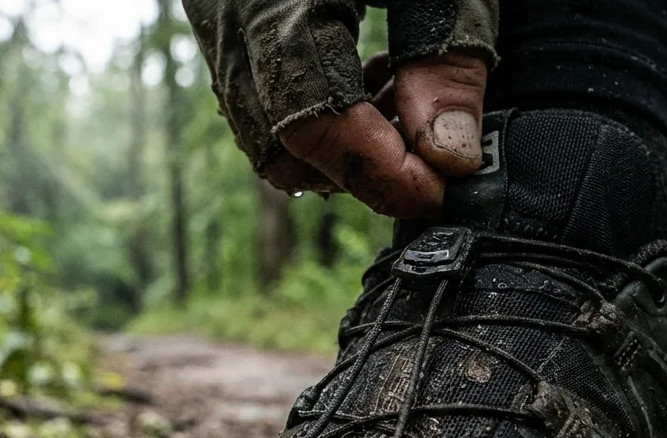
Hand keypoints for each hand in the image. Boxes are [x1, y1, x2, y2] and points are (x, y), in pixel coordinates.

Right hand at [185, 0, 496, 218]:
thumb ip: (446, 56)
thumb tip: (450, 159)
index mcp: (274, 1)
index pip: (314, 123)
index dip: (383, 173)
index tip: (442, 188)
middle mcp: (227, 18)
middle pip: (277, 147)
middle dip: (360, 169)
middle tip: (431, 152)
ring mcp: (216, 24)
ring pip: (262, 134)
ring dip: (340, 146)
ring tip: (406, 103)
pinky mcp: (224, 24)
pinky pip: (257, 100)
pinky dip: (316, 114)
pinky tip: (371, 74)